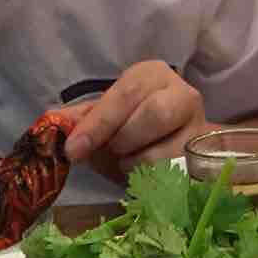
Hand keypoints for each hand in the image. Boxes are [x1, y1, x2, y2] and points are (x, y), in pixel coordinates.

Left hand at [60, 60, 213, 182]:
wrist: (171, 145)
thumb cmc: (132, 127)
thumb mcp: (105, 118)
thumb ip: (80, 120)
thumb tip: (52, 124)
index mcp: (152, 75)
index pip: (125, 95)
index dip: (98, 124)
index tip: (73, 151)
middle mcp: (183, 94)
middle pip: (154, 115)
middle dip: (124, 141)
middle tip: (112, 152)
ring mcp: (200, 128)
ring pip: (166, 151)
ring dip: (137, 165)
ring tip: (130, 162)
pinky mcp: (205, 161)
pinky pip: (176, 177)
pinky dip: (153, 182)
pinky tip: (146, 177)